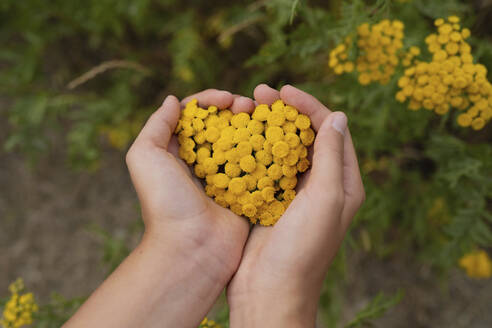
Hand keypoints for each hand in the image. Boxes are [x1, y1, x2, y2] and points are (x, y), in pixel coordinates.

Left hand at [126, 90, 252, 280]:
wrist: (191, 248)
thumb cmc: (165, 203)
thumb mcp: (145, 157)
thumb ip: (156, 125)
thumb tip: (174, 100)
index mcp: (177, 152)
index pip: (195, 116)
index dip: (210, 101)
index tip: (227, 98)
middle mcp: (202, 162)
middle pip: (221, 125)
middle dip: (236, 110)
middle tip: (250, 106)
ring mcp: (225, 177)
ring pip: (242, 142)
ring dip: (253, 127)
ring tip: (264, 119)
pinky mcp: (245, 192)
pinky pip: (258, 166)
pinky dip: (266, 151)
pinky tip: (275, 140)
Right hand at [227, 84, 364, 326]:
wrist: (269, 291)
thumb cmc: (302, 250)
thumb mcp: (324, 199)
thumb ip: (330, 157)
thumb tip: (337, 116)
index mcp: (342, 183)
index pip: (331, 131)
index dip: (310, 107)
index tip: (285, 91)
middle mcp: (321, 185)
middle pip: (306, 136)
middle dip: (286, 112)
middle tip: (261, 93)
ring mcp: (294, 193)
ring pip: (284, 149)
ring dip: (268, 127)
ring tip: (248, 107)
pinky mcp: (271, 201)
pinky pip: (265, 167)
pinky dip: (254, 149)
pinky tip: (239, 136)